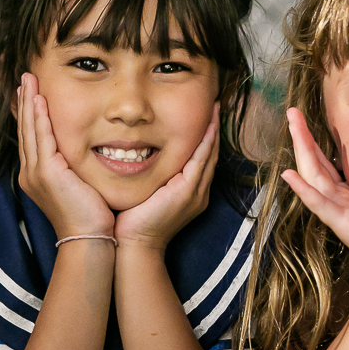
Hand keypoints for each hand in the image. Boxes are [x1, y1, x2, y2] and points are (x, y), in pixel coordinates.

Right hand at [16, 73, 113, 239]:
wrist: (88, 239)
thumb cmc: (90, 216)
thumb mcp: (80, 185)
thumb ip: (76, 167)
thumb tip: (84, 152)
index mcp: (37, 175)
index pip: (32, 136)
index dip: (29, 113)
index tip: (29, 91)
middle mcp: (31, 172)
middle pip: (25, 129)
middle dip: (23, 101)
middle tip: (24, 77)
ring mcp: (36, 172)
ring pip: (29, 129)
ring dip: (28, 102)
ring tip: (28, 79)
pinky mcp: (47, 173)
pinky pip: (41, 138)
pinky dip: (38, 117)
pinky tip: (38, 99)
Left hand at [115, 103, 218, 250]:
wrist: (135, 245)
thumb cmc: (133, 222)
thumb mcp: (145, 193)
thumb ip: (150, 176)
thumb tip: (136, 155)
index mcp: (188, 192)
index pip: (200, 158)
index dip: (204, 136)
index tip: (204, 115)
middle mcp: (197, 191)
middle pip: (210, 153)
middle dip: (213, 129)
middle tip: (215, 105)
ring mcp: (195, 192)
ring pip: (209, 154)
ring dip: (213, 130)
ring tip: (215, 108)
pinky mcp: (187, 191)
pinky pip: (201, 160)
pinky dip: (205, 141)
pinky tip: (207, 125)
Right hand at [280, 108, 348, 287]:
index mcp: (346, 195)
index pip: (323, 162)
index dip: (312, 139)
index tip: (304, 117)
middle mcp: (338, 201)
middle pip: (313, 163)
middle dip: (302, 136)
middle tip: (291, 110)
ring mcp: (338, 213)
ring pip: (313, 177)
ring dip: (301, 151)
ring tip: (292, 127)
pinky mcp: (344, 225)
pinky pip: (320, 204)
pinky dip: (304, 189)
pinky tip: (290, 175)